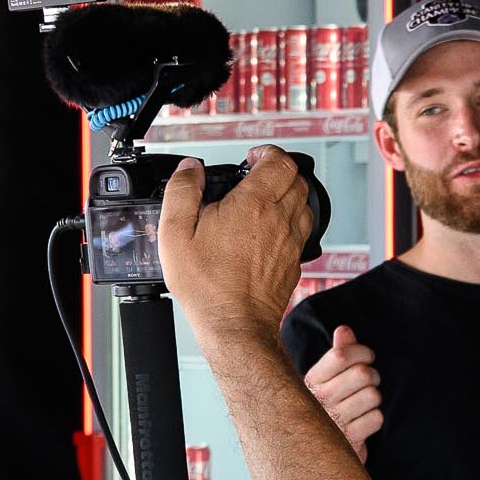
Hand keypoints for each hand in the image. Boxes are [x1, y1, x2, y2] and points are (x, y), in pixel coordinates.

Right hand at [159, 145, 313, 339]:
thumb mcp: (175, 234)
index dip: (267, 152)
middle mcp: (279, 220)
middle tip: (255, 176)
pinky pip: (302, 230)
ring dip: (287, 195)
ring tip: (263, 201)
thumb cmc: (207, 286)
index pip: (279, 161)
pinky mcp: (294, 262)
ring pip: (304, 203)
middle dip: (277, 170)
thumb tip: (189, 169)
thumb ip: (181, 193)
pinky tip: (269, 231)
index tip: (251, 158)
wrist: (235, 326)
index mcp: (253, 205)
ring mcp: (291, 242)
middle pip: (297, 178)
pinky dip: (290, 221)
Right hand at [304, 324, 380, 462]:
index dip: (361, 351)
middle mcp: (320, 400)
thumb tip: (344, 329)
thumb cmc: (324, 409)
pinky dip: (374, 419)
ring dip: (374, 398)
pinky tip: (363, 422)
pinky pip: (377, 418)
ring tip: (364, 403)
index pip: (341, 355)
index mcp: (312, 381)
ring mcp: (333, 421)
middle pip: (362, 374)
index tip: (367, 356)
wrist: (316, 453)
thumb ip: (336, 354)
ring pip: (373, 396)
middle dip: (373, 375)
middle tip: (369, 381)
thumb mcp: (324, 381)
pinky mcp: (349, 441)